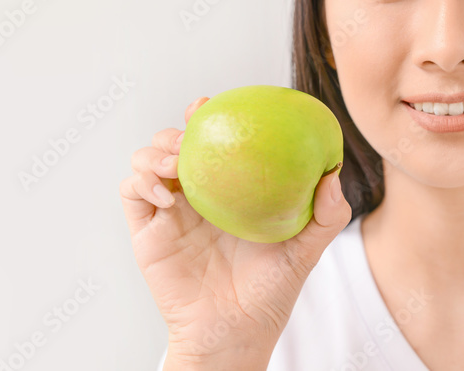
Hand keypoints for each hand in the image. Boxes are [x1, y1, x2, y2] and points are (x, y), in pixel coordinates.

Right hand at [120, 97, 351, 369]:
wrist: (234, 334)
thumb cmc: (269, 295)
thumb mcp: (305, 252)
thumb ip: (325, 215)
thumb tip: (332, 172)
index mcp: (227, 192)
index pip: (211, 144)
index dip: (207, 117)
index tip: (212, 104)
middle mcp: (194, 196)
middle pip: (172, 144)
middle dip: (176, 129)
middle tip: (192, 131)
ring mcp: (167, 213)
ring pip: (145, 161)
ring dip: (155, 151)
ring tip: (177, 163)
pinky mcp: (146, 232)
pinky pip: (131, 193)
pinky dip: (141, 182)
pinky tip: (165, 194)